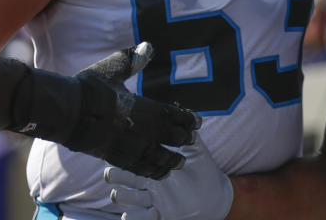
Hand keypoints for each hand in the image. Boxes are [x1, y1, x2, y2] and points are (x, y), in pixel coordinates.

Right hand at [8, 41, 201, 178]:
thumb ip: (132, 61)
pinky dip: (153, 172)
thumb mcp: (112, 69)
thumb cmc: (89, 89)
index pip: (174, 116)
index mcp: (144, 108)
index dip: (187, 120)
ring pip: (159, 158)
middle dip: (183, 139)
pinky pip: (141, 169)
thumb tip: (148, 46)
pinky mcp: (117, 158)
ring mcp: (130, 147)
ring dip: (171, 160)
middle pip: (171, 137)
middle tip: (192, 140)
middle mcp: (142, 130)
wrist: (67, 113)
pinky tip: (159, 174)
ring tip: (180, 162)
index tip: (197, 122)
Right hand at [105, 132, 233, 219]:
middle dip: (116, 176)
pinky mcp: (159, 215)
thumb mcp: (196, 150)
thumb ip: (190, 136)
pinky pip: (142, 218)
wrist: (214, 193)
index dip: (125, 156)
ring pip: (128, 198)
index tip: (118, 149)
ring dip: (122, 196)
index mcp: (153, 164)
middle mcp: (147, 182)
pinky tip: (127, 215)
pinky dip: (133, 218)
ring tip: (117, 194)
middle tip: (111, 174)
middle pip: (123, 178)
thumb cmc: (202, 169)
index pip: (134, 158)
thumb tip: (189, 116)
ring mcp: (151, 200)